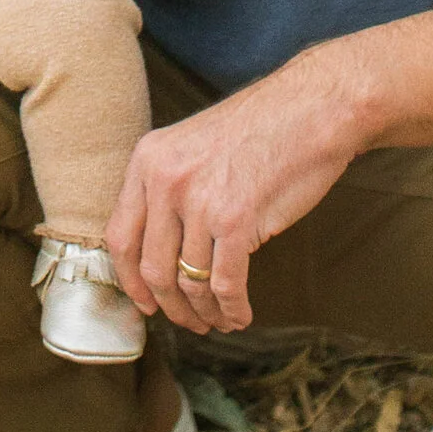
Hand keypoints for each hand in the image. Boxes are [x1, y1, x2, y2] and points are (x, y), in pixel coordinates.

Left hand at [106, 55, 362, 333]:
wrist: (313, 110)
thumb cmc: (260, 131)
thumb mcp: (192, 147)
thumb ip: (169, 189)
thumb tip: (158, 253)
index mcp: (148, 160)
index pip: (120, 236)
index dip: (131, 280)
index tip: (145, 304)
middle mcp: (165, 179)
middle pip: (152, 267)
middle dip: (170, 306)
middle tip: (190, 321)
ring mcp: (199, 200)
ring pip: (188, 281)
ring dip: (204, 312)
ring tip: (219, 321)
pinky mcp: (237, 219)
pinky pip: (225, 284)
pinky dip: (232, 309)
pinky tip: (240, 315)